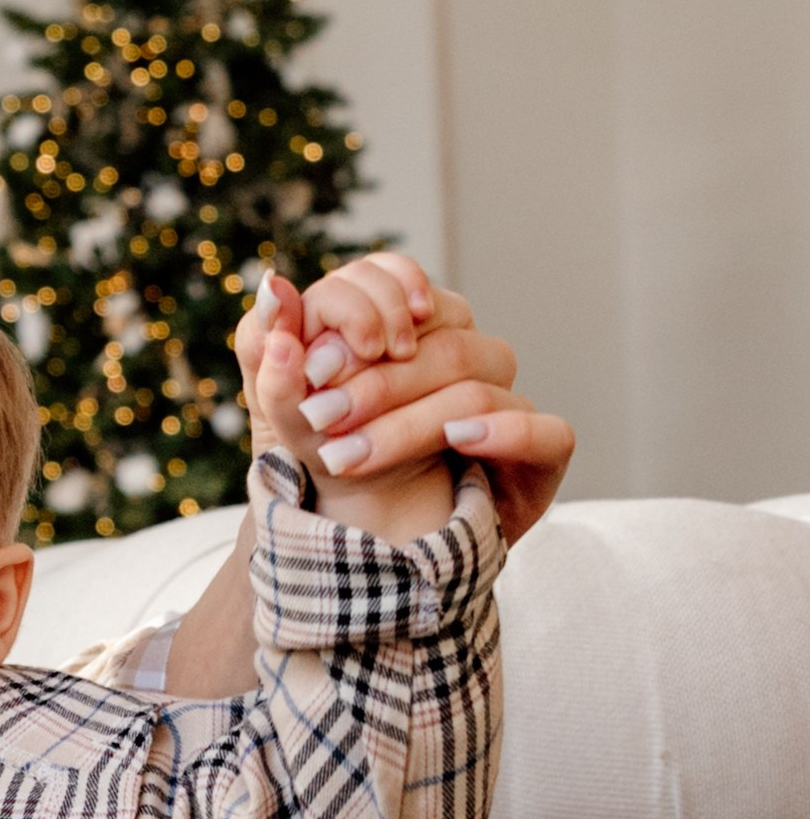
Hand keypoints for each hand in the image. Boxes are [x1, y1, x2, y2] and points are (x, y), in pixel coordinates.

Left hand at [237, 254, 573, 544]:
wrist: (370, 534)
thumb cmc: (329, 455)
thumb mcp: (286, 409)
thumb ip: (271, 351)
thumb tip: (270, 284)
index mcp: (418, 328)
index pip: (407, 292)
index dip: (365, 321)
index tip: (313, 366)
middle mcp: (471, 353)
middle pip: (442, 344)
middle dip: (375, 384)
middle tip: (319, 417)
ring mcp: (510, 400)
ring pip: (478, 387)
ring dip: (410, 422)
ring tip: (347, 455)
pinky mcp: (542, 452)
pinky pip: (549, 432)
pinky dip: (504, 432)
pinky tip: (456, 441)